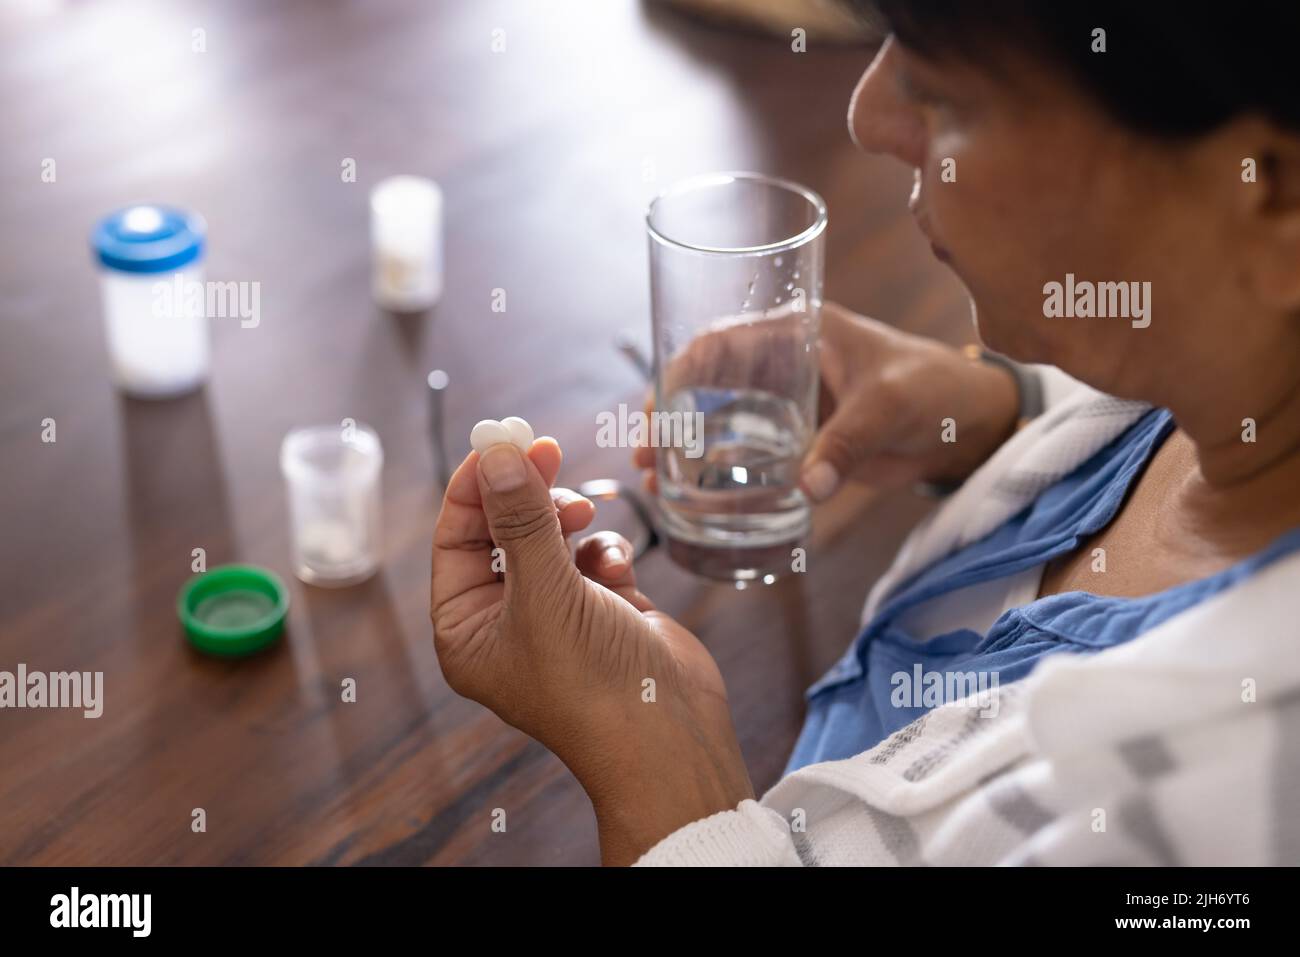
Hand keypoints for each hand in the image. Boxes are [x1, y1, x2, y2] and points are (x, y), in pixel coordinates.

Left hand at [431, 436, 753, 864]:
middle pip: (501, 532)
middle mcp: (506, 622)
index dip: (475, 487)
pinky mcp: (604, 612)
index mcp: (467, 629)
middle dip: (525, 494)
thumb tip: (496, 451)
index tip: (502, 441)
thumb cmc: (592, 682)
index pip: (454, 539)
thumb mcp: (544, 592)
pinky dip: (603, 551)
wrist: (671, 736)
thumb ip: (519, 518)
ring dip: (565, 521)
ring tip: (583, 517)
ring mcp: (557, 617)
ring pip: (549, 539)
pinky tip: (616, 570)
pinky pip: (592, 558)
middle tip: (548, 451)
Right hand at [633, 301, 1017, 500]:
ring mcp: (784, 407)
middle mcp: (780, 366)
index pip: (718, 342)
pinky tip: (693, 501)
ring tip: (656, 485)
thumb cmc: (933, 388)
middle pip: (704, 386)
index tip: (656, 411)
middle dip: (667, 419)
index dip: (678, 373)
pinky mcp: (796, 443)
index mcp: (795, 332)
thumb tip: (806, 488)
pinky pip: (745, 457)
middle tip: (646, 457)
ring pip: (717, 424)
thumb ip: (848, 444)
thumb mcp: (889, 406)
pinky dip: (717, 476)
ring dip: (683, 452)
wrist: (966, 422)